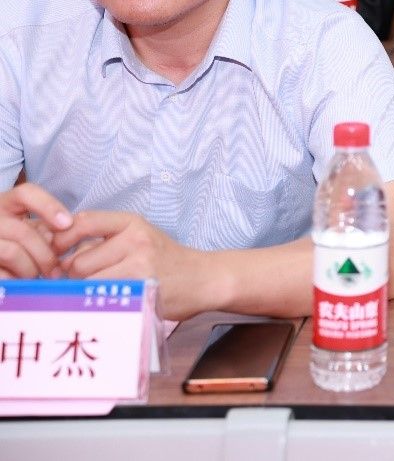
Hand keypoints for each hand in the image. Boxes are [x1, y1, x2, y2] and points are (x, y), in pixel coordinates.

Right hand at [0, 184, 72, 277]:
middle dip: (45, 254)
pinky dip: (15, 280)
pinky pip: (3, 274)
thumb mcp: (27, 228)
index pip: (25, 193)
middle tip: (55, 271)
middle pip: (23, 231)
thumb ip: (44, 228)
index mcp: (4, 204)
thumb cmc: (15, 243)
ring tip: (34, 276)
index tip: (67, 224)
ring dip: (30, 269)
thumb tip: (58, 235)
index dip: (49, 206)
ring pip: (12, 252)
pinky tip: (19, 282)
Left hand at [51, 210, 217, 319]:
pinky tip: (109, 302)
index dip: (60, 240)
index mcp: (132, 223)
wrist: (205, 278)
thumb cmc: (168, 261)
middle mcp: (135, 239)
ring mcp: (139, 264)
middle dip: (75, 277)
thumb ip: (104, 241)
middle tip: (85, 284)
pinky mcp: (142, 287)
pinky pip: (103, 297)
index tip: (56, 256)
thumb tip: (58, 258)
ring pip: (87, 282)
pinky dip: (98, 302)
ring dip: (85, 291)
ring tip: (101, 293)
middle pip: (78, 261)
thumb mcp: (140, 238)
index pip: (82, 222)